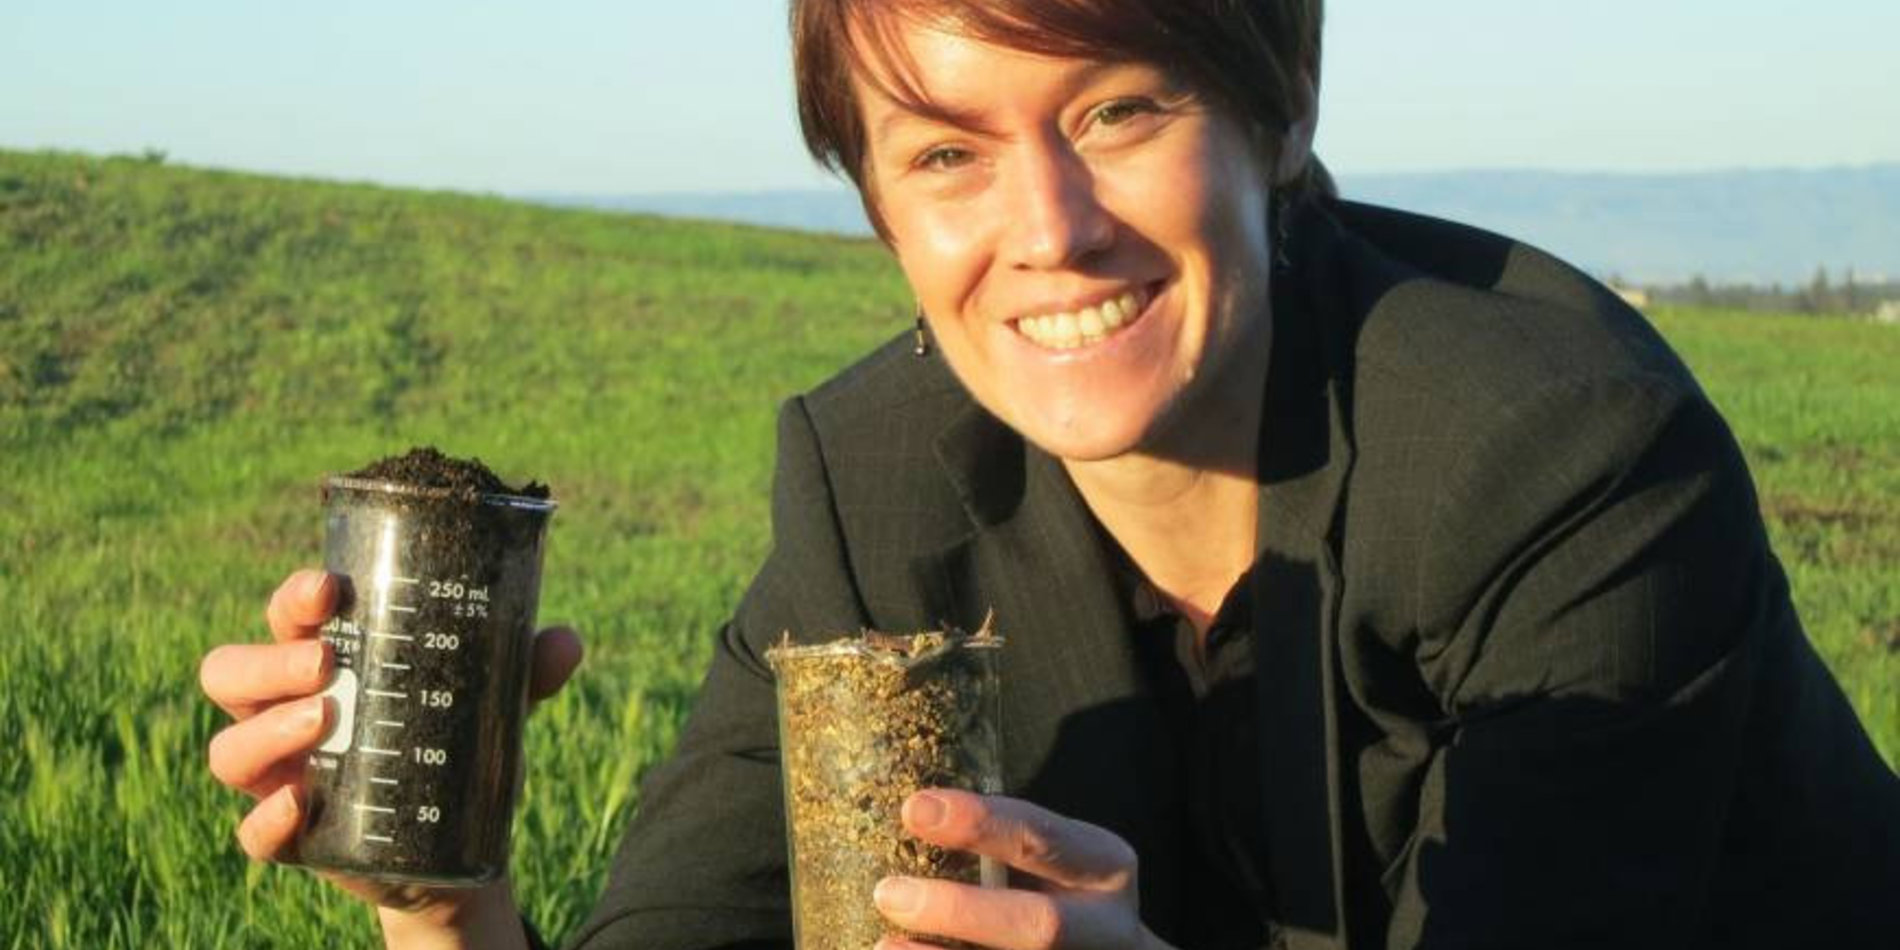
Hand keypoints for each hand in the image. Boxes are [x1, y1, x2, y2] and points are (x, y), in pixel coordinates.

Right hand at [199, 568, 582, 921]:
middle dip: (269, 659)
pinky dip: (267, 820)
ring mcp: (278, 774)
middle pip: (229, 672)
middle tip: (328, 662)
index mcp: (322, 660)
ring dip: (267, 730)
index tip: (331, 588)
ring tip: (325, 721)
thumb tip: (564, 641)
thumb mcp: (490, 702)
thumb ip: (523, 669)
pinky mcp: (289, 835)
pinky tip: (300, 804)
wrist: (455, 844)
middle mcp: (283, 710)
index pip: (286, 617)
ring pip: (228, 749)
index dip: (294, 597)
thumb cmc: (454, 744)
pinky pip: (252, 834)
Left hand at [871, 789, 1173, 949]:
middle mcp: (1104, 927)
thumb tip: (911, 817)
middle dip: (961, 911)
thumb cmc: (1062, 892)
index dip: (980, 823)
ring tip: (883, 945)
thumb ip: (1004, 847)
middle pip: (1040, 925)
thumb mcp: (1056, 859)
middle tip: (890, 893)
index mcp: (1104, 866)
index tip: (915, 809)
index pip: (1041, 838)